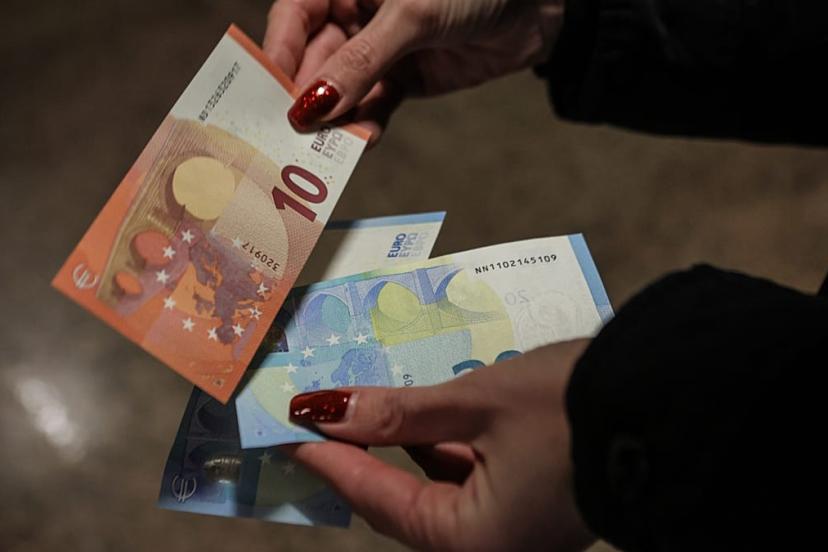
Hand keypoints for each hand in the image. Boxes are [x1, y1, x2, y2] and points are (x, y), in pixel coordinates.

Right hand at [264, 0, 564, 141]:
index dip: (280, 51)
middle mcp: (357, 13)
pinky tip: (360, 140)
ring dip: (334, 117)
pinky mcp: (406, 78)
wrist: (537, 5)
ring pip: (344, 87)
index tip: (270, 92)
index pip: (297, 15)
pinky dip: (367, 124)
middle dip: (305, 95)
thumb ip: (362, 59)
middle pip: (315, 58)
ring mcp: (381, 49)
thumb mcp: (413, 13)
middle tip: (291, 134)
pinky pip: (375, 105)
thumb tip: (312, 103)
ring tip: (322, 147)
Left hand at [286, 339, 594, 551]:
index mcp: (475, 541)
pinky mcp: (534, 506)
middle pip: (404, 505)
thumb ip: (400, 414)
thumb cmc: (573, 403)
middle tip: (323, 417)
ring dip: (401, 451)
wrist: (673, 395)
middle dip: (363, 458)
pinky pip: (471, 484)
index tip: (290, 430)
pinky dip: (441, 451)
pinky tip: (425, 416)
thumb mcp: (476, 402)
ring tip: (367, 409)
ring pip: (437, 493)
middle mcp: (494, 548)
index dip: (329, 460)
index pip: (378, 499)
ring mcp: (518, 530)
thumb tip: (329, 412)